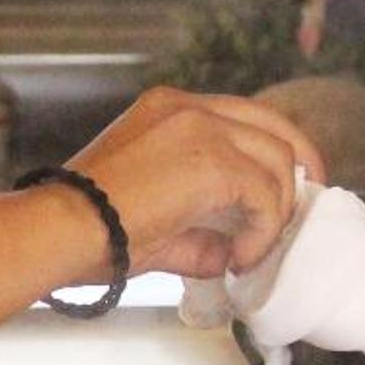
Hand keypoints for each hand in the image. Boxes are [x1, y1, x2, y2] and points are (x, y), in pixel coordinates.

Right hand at [67, 85, 324, 280]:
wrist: (60, 229)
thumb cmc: (89, 228)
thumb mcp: (154, 217)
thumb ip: (200, 228)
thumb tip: (230, 251)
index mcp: (170, 108)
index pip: (243, 116)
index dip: (274, 149)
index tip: (288, 186)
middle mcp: (189, 107)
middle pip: (273, 126)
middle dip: (300, 166)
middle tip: (304, 208)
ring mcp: (203, 128)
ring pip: (277, 160)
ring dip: (275, 210)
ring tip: (251, 248)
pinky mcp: (215, 162)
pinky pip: (265, 196)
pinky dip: (262, 230)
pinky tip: (239, 257)